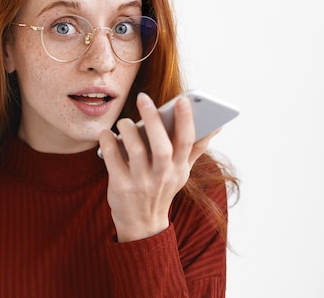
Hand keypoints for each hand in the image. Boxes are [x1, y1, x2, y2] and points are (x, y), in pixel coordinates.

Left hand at [98, 92, 218, 241]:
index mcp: (179, 168)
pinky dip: (107, 143)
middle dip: (153, 120)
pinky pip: (112, 159)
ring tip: (124, 122)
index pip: (187, 142)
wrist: (142, 225)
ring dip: (128, 130)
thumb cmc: (162, 188)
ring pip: (135, 151)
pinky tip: (106, 134)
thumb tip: (217, 126)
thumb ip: (196, 148)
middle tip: (143, 98)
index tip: (183, 100)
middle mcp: (162, 176)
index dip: (186, 121)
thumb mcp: (182, 172)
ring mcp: (141, 182)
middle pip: (161, 147)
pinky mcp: (120, 187)